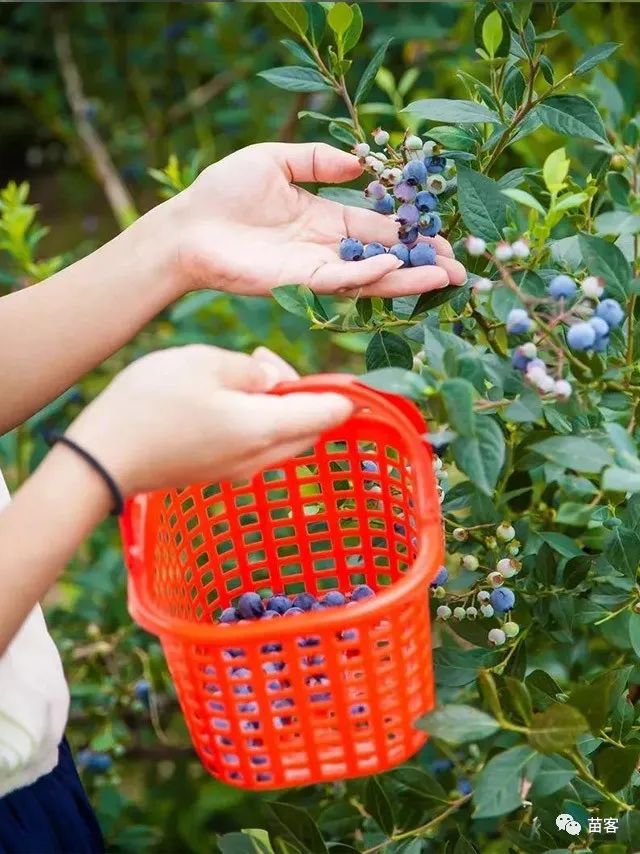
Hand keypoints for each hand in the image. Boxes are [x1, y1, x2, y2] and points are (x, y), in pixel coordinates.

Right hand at [65, 345, 351, 495]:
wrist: (103, 458)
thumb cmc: (152, 403)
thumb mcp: (204, 363)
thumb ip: (250, 370)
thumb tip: (272, 380)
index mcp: (267, 428)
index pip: (330, 414)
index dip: (343, 391)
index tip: (340, 372)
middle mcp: (262, 457)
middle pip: (311, 428)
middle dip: (302, 392)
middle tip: (261, 363)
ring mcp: (241, 469)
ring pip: (284, 437)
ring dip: (278, 406)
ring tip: (239, 374)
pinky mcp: (220, 472)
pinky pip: (259, 446)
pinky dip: (258, 421)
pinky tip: (224, 398)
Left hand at [170, 142, 466, 297]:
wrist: (187, 227)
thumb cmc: (223, 193)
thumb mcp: (274, 160)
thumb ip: (317, 161)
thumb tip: (359, 163)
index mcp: (324, 218)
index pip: (377, 227)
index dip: (409, 232)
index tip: (442, 234)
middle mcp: (326, 247)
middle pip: (383, 256)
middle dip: (421, 262)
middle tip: (460, 267)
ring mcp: (314, 268)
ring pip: (370, 276)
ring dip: (407, 277)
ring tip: (446, 277)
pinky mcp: (298, 282)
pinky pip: (341, 280)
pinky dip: (368, 275)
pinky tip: (395, 265)